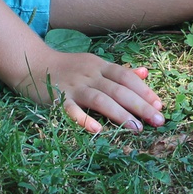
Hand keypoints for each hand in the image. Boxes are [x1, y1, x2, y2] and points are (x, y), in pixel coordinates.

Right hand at [11, 48, 165, 133]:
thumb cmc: (67, 67)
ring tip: (137, 128)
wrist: (32, 63)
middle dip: (140, 105)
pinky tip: (98, 130)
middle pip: (119, 89)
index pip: (126, 76)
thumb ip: (118, 71)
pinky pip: (72, 109)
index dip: (144, 90)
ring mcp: (74, 86)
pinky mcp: (57, 98)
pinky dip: (85, 119)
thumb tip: (145, 73)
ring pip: (101, 99)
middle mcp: (89, 74)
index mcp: (99, 66)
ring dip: (120, 114)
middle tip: (158, 120)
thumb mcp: (94, 64)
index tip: (160, 105)